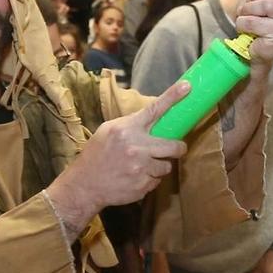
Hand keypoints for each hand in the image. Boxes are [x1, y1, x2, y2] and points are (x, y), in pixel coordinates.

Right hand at [46, 81, 191, 229]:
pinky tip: (135, 178)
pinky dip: (150, 179)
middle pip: (173, 146)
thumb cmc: (96, 155)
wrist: (85, 185)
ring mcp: (141, 168)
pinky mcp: (143, 185)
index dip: (173, 97)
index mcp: (127, 129)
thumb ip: (130, 125)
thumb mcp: (107, 132)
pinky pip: (157, 181)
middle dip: (178, 148)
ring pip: (167, 166)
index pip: (154, 110)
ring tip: (143, 167)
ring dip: (160, 166)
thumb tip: (152, 118)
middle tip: (176, 149)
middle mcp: (137, 147)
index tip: (187, 87)